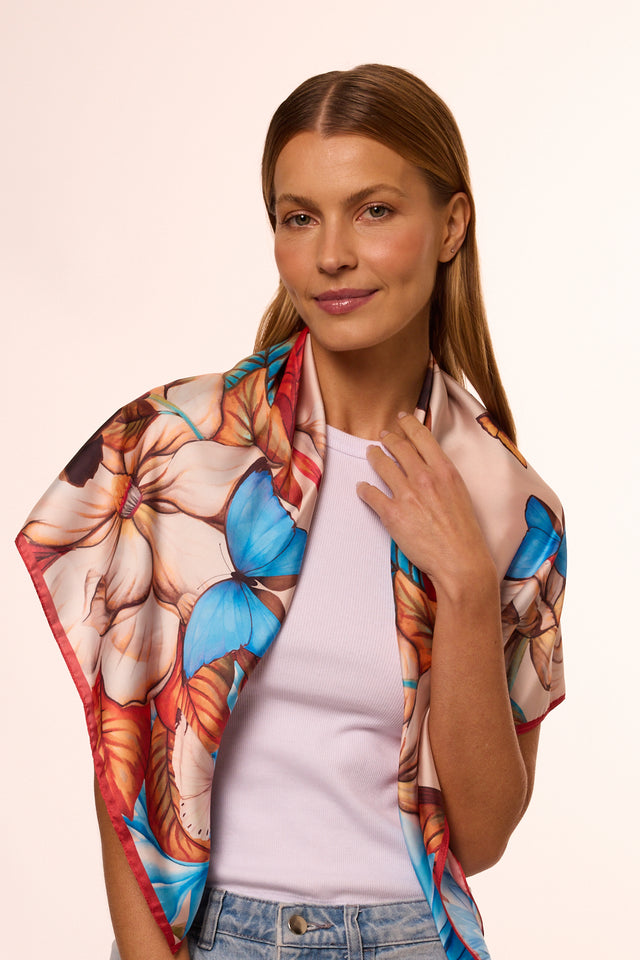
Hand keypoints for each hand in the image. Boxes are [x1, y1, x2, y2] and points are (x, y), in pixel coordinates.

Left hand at [356, 412, 496, 600]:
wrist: (461, 561)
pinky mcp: (392, 514)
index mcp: (445, 470)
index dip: (408, 424)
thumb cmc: (464, 533)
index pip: (422, 437)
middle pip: (399, 447)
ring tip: (371, 453)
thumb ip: (443, 477)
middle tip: (382, 436)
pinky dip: (363, 489)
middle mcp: (424, 477)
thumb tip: (428, 467)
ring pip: (382, 465)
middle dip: (388, 438)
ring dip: (374, 456)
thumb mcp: (460, 494)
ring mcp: (407, 495)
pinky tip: (361, 488)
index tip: (401, 418)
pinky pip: (370, 494)